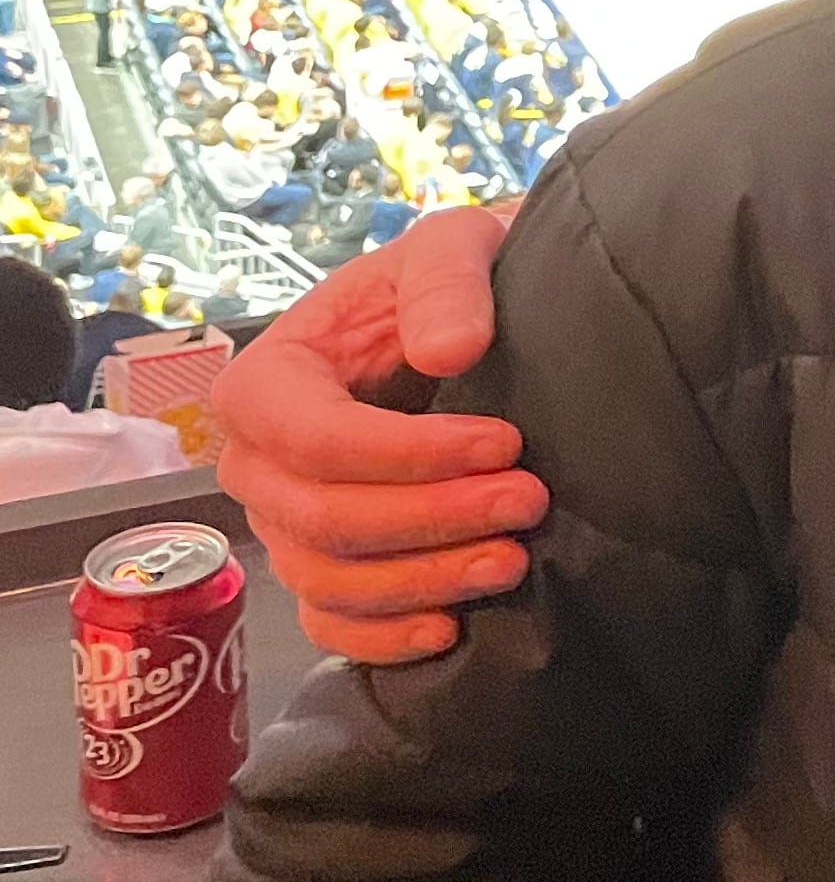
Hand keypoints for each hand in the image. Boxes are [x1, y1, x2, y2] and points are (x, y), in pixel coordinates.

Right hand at [211, 204, 543, 662]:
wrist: (471, 322)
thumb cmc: (449, 282)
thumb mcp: (454, 244)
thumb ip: (446, 281)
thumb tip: (449, 349)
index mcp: (267, 378)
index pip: (313, 439)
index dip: (406, 454)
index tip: (504, 442)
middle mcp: (257, 461)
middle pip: (322, 518)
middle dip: (431, 519)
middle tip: (530, 501)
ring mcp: (284, 522)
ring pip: (330, 579)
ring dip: (423, 579)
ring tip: (514, 559)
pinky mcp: (321, 568)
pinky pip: (330, 624)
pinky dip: (383, 637)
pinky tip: (450, 627)